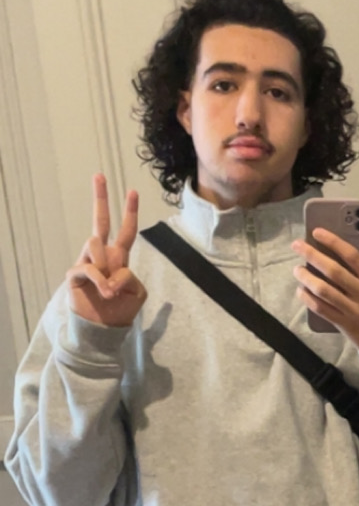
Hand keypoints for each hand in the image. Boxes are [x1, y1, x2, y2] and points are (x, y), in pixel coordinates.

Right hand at [67, 175, 146, 327]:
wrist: (103, 330)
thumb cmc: (120, 310)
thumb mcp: (136, 293)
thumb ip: (130, 278)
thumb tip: (113, 273)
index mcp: (119, 257)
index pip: (126, 231)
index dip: (130, 212)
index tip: (132, 191)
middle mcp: (102, 255)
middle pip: (100, 222)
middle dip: (100, 198)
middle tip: (99, 175)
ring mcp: (87, 263)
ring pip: (95, 243)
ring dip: (107, 266)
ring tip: (111, 291)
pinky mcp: (75, 275)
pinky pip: (88, 268)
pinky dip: (101, 281)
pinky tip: (106, 292)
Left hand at [293, 229, 358, 351]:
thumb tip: (333, 255)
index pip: (352, 255)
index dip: (333, 241)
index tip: (317, 232)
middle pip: (334, 271)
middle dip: (312, 255)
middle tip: (297, 246)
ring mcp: (354, 311)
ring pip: (324, 290)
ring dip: (306, 278)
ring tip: (297, 270)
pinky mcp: (345, 325)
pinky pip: (321, 309)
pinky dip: (308, 298)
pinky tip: (301, 291)